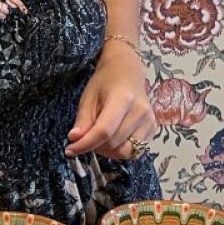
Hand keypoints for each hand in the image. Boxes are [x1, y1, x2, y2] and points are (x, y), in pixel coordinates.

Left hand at [66, 45, 156, 160]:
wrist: (127, 73)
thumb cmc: (105, 83)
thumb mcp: (88, 97)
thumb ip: (82, 120)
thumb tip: (75, 140)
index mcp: (123, 99)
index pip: (104, 131)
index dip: (86, 144)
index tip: (70, 150)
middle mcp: (140, 111)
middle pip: (114, 143)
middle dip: (95, 146)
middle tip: (85, 138)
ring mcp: (149, 121)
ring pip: (125, 151)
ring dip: (108, 151)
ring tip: (99, 138)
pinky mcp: (153, 129)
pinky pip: (135, 151)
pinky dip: (120, 150)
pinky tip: (112, 138)